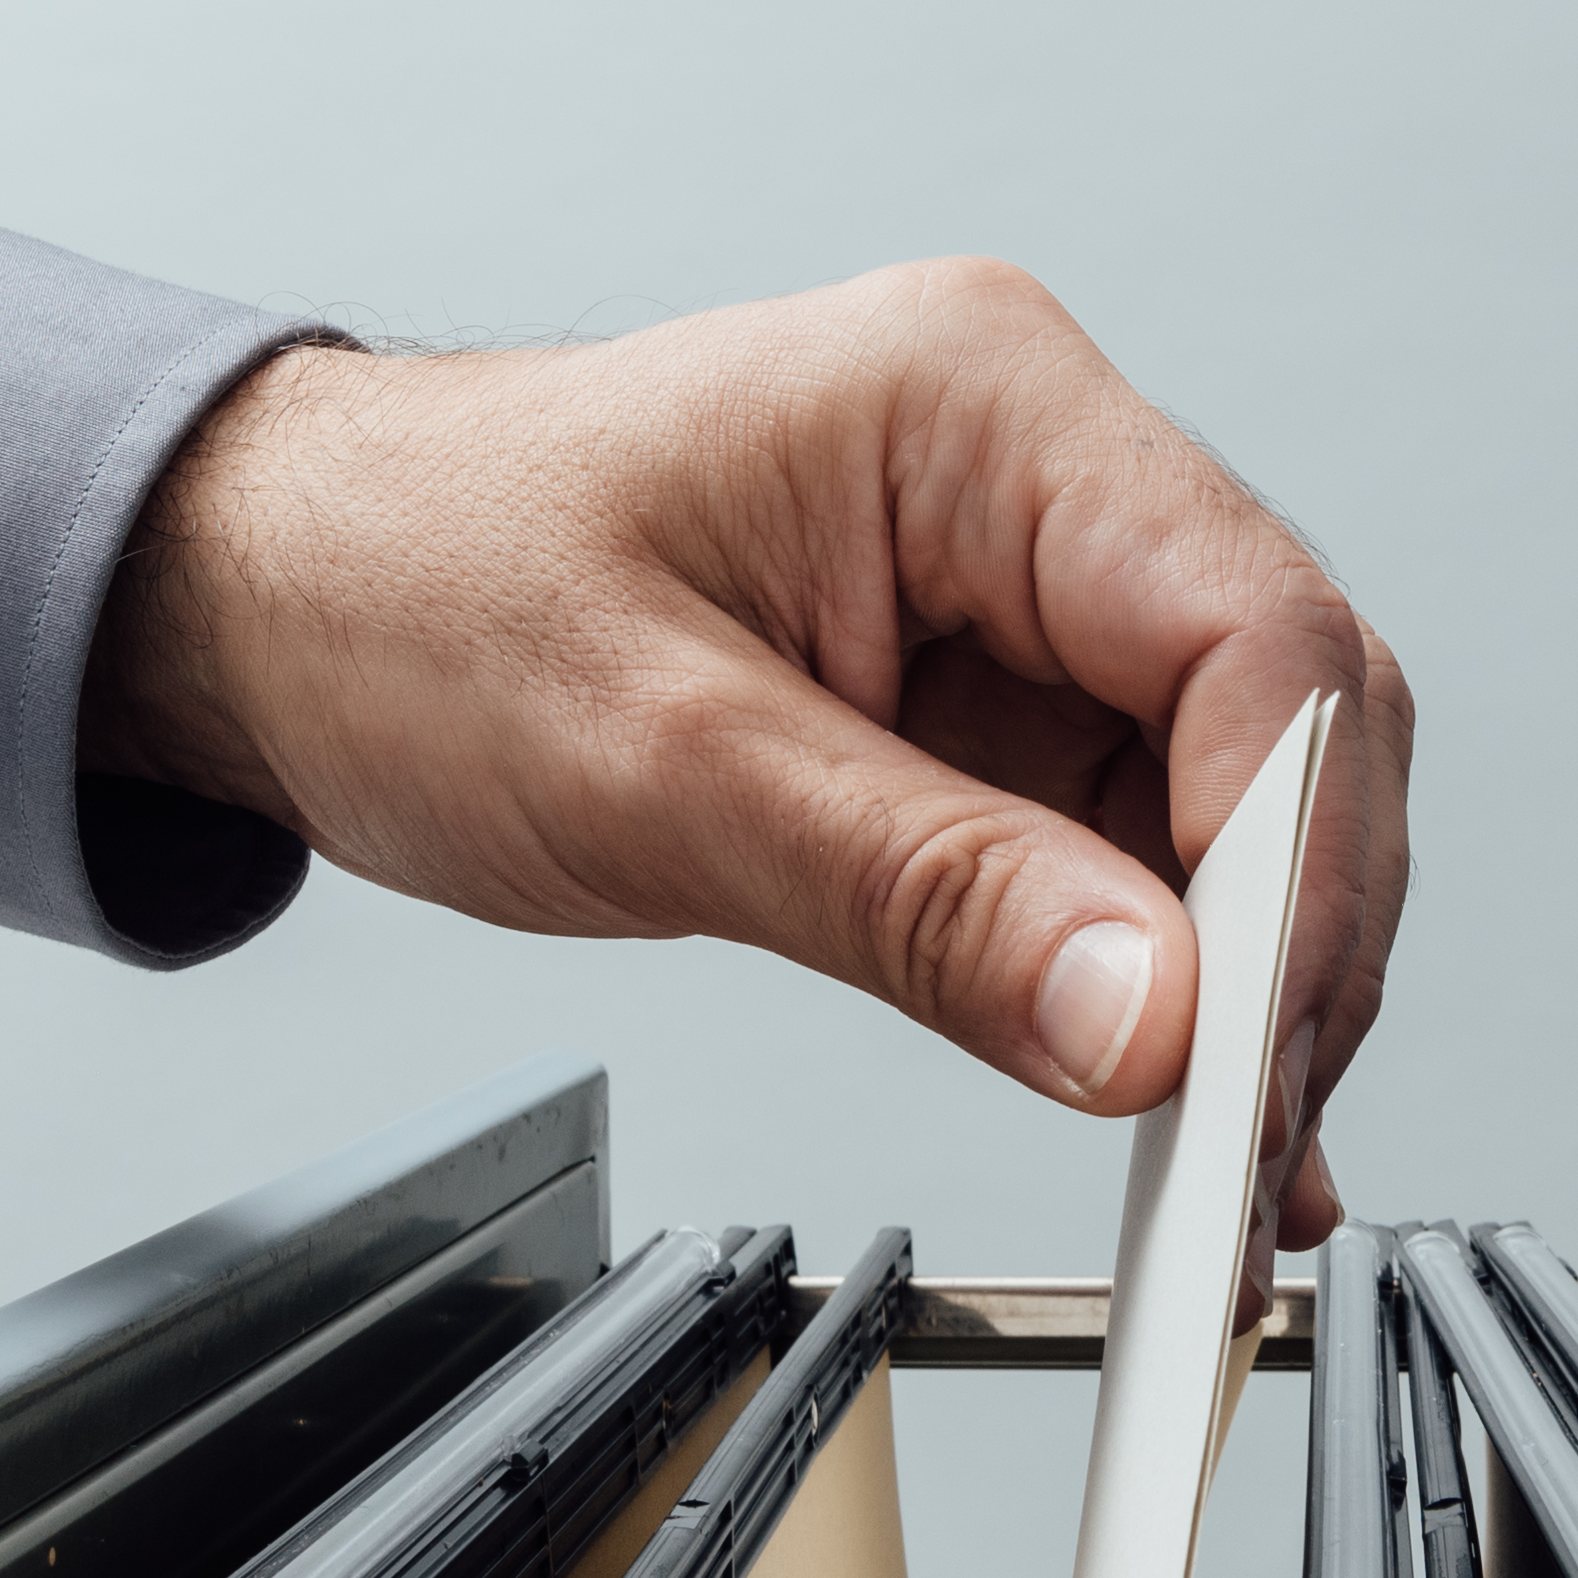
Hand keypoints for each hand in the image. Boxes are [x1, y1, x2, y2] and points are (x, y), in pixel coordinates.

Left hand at [79, 262, 1409, 1242]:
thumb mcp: (656, 765)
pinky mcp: (1007, 709)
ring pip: (1248, 806)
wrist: (281, 596)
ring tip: (1229, 1173)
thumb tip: (1152, 1022)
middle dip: (1295, 950)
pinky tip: (1202, 1117)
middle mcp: (1044, 479)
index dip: (1296, 865)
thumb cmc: (412, 594)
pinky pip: (1154, 857)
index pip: (1257, 636)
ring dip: (1255, 991)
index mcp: (979, 404)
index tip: (1255, 1055)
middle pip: (1295, 724)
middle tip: (1251, 1152)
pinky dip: (1185, 995)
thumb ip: (926, 895)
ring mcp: (1036, 600)